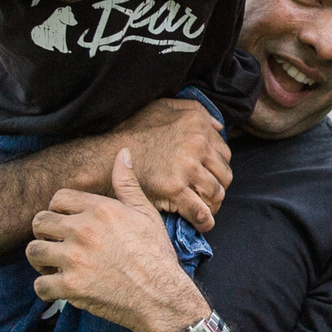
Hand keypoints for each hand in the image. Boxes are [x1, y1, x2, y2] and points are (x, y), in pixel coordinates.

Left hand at [27, 152, 210, 331]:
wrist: (161, 296)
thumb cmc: (155, 255)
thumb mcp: (146, 214)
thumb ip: (127, 184)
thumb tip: (123, 153)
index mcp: (99, 209)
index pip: (58, 199)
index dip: (59, 210)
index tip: (67, 223)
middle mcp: (83, 230)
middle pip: (39, 222)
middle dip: (46, 233)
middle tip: (58, 244)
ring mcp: (74, 259)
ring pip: (33, 251)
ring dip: (41, 259)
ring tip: (55, 264)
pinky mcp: (70, 287)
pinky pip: (39, 284)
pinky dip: (46, 287)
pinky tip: (60, 286)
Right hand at [112, 95, 232, 230]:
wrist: (107, 154)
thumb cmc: (133, 130)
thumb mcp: (164, 107)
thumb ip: (195, 110)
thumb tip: (218, 126)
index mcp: (197, 125)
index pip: (224, 152)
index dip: (218, 166)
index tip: (211, 175)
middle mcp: (197, 145)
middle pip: (224, 174)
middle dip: (219, 186)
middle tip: (209, 195)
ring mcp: (187, 168)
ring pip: (216, 193)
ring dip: (213, 204)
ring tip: (206, 208)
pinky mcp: (175, 190)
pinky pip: (201, 211)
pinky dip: (205, 221)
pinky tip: (203, 224)